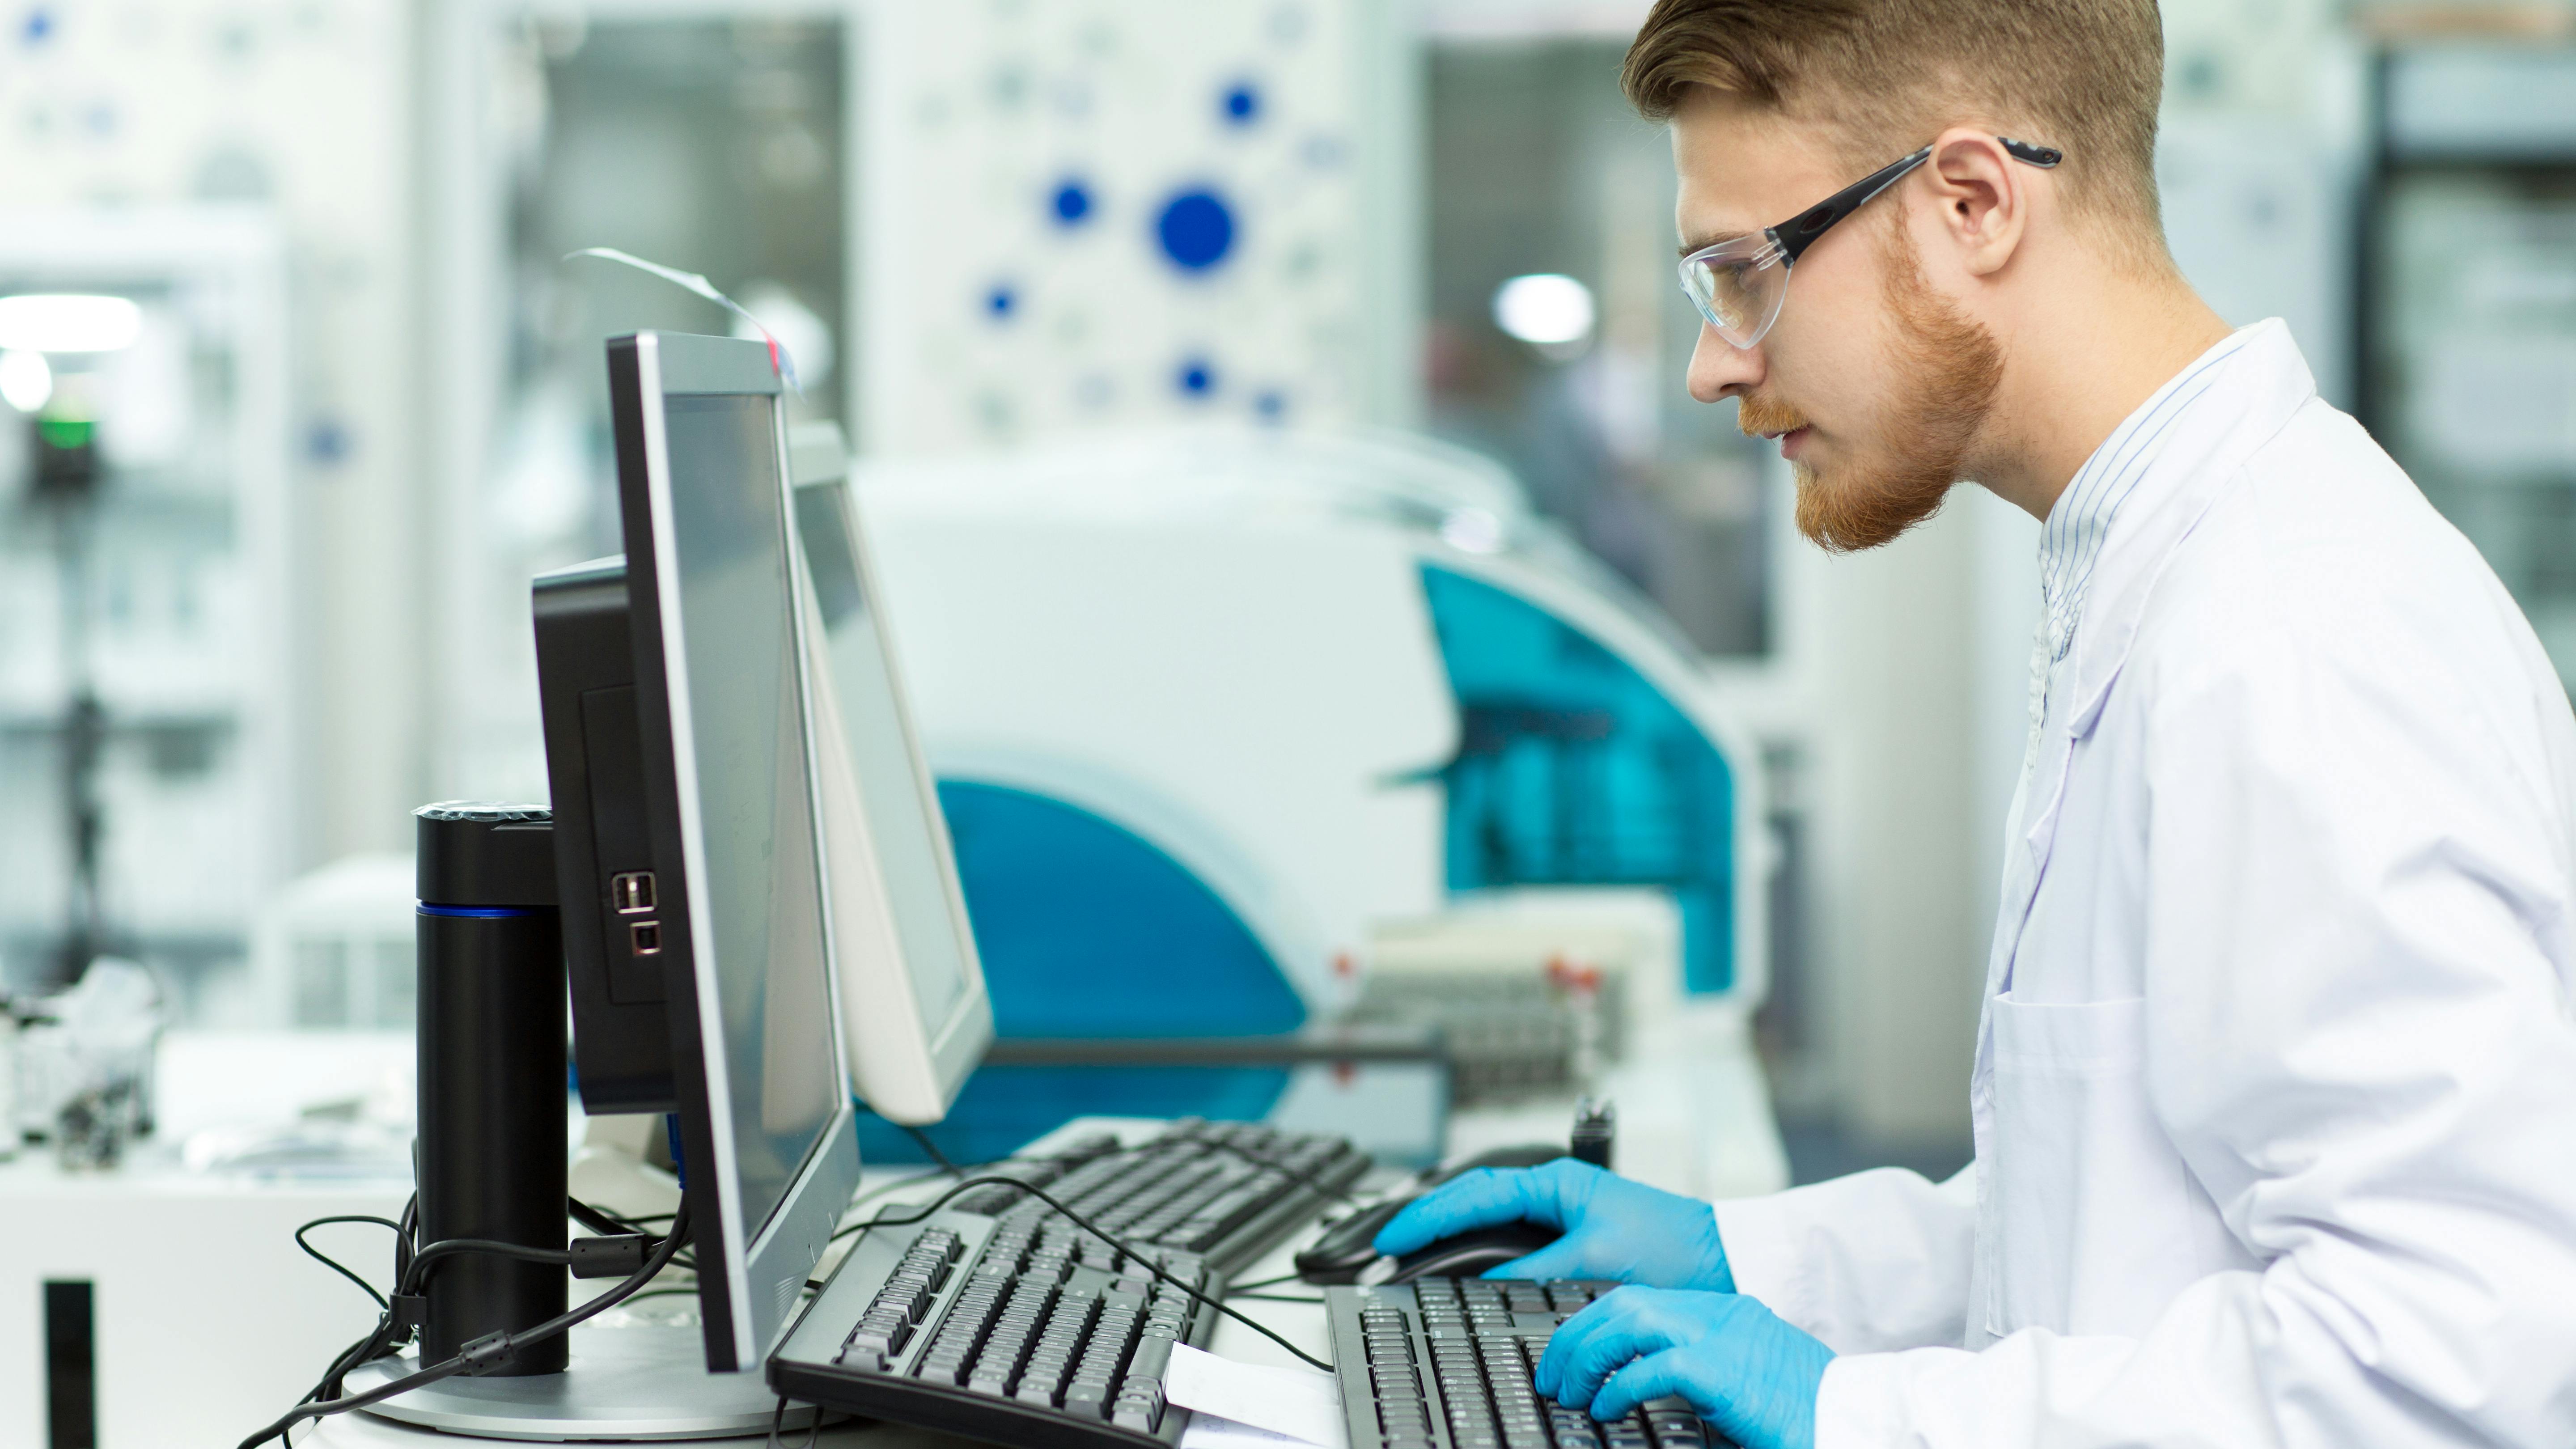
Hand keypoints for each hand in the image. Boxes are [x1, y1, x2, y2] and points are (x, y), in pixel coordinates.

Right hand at [1371, 1159, 1733, 1290]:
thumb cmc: (1673, 1248)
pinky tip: (1462, 1266)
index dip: (1427, 1217)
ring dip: (1448, 1231)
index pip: (1474, 1194)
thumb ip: (1537, 1272)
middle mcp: (1554, 1189)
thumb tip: (1487, 1288)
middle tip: (1384, 1243)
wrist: (1722, 1259)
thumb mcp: (1597, 1262)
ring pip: (1487, 1215)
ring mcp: (1560, 1211)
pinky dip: (1478, 1247)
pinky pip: (1509, 1237)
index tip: (1391, 1238)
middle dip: (1426, 1218)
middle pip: (1471, 1197)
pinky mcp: (1570, 1236)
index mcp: (1557, 1181)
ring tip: (1409, 1251)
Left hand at [1536, 1286, 1831, 1448]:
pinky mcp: (1720, 1370)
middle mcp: (1717, 1314)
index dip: (1596, 1321)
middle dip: (1577, 1334)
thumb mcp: (1744, 1376)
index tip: (1572, 1350)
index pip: (1640, 1299)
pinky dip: (1616, 1385)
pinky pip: (1650, 1367)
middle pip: (1623, 1303)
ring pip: (1627, 1322)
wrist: (1852, 1416)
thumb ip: (1700, 1368)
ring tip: (1566, 1390)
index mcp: (1723, 1312)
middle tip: (1553, 1372)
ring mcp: (1719, 1336)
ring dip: (1586, 1355)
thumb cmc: (1804, 1406)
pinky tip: (1602, 1409)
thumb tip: (1642, 1385)